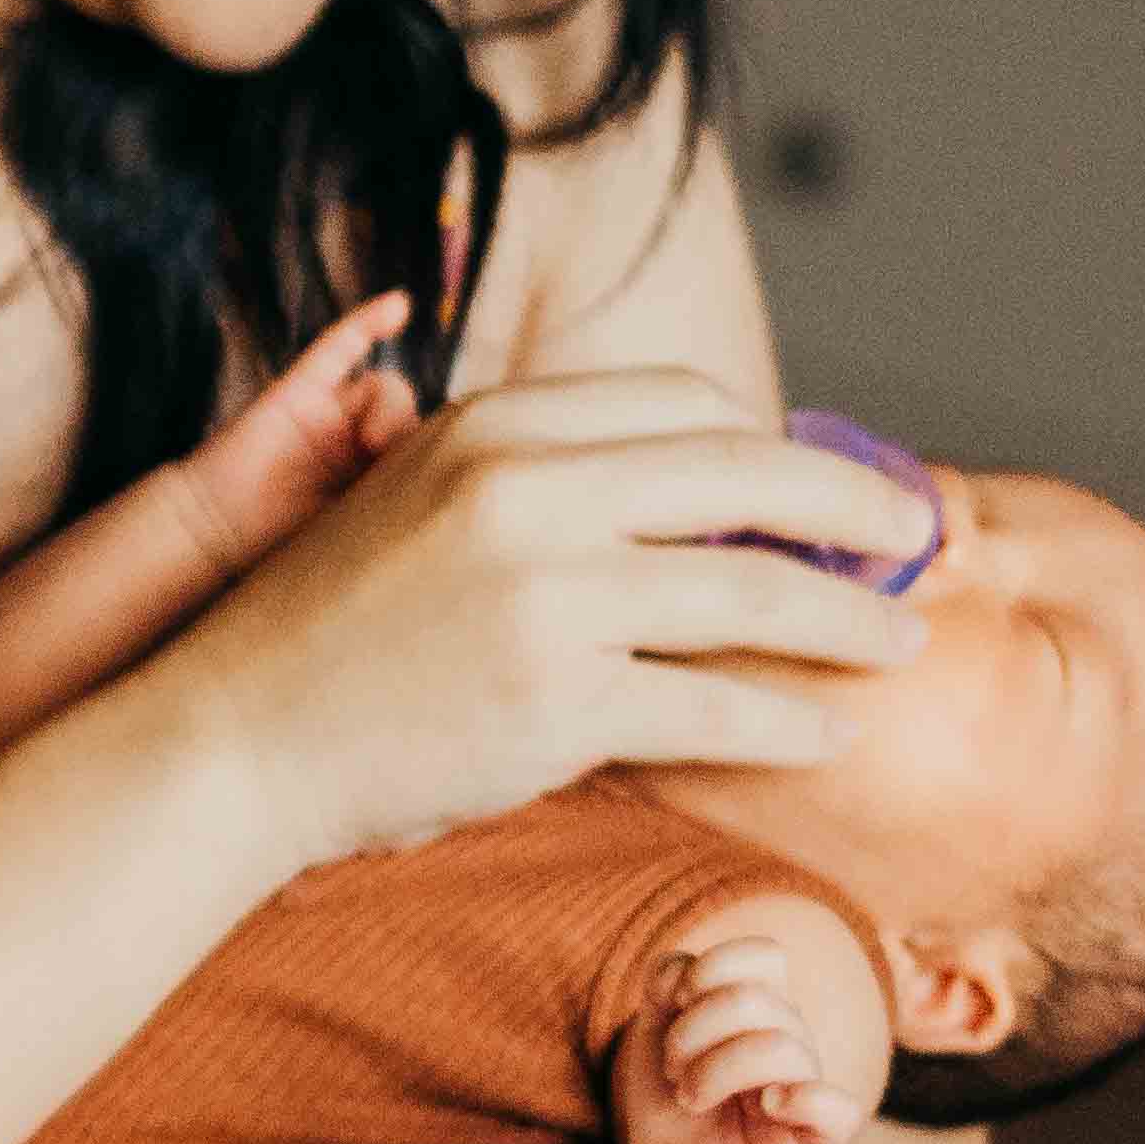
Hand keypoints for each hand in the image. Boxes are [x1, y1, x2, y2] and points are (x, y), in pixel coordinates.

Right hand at [123, 362, 927, 868]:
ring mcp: (548, 595)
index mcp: (497, 423)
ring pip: (754, 596)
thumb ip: (535, 475)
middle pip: (751, 477)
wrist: (232, 738)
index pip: (687, 404)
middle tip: (913, 537)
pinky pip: (716, 706)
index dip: (771, 445)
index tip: (816, 487)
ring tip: (898, 639)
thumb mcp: (418, 500)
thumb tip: (682, 485)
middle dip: (855, 509)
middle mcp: (529, 489)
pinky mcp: (558, 701)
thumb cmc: (330, 632)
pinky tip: (825, 728)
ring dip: (847, 620)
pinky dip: (789, 719)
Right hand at [171, 289, 425, 576]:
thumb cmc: (276, 546)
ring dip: (387, 409)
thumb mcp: (352, 531)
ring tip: (369, 444)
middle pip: (408, 415)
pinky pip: (337, 348)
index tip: (424, 481)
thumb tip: (436, 486)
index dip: (433, 453)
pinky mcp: (296, 392)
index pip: (421, 446)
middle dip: (407, 436)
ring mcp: (326, 413)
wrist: (212, 533)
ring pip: (381, 387)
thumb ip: (391, 503)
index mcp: (371, 475)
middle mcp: (353, 440)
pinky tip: (398, 306)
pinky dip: (366, 323)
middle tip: (384, 464)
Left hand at [637, 904, 877, 1143]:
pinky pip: (839, 1109)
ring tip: (690, 1098)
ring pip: (780, 1047)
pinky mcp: (817, 1137)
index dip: (711, 969)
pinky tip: (767, 1107)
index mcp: (762, 1006)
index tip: (674, 1004)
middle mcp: (793, 1038)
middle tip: (675, 1071)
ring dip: (712, 1072)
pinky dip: (803, 1100)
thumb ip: (666, 984)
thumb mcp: (653, 1031)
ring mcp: (808, 1086)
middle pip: (755, 1000)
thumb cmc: (670, 1097)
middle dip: (692, 1032)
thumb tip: (686, 974)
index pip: (764, 955)